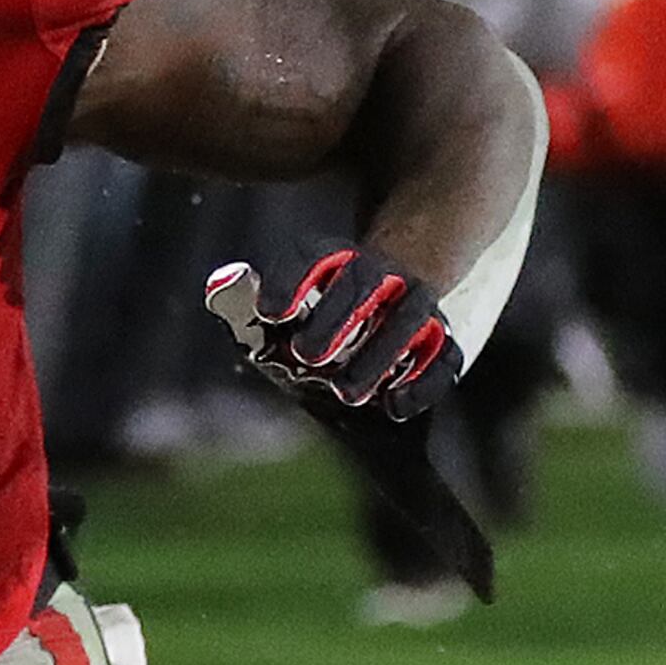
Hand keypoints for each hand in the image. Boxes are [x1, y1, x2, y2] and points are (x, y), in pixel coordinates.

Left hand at [209, 245, 459, 417]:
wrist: (386, 299)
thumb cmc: (314, 312)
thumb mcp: (276, 302)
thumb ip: (244, 300)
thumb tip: (221, 287)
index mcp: (332, 257)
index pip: (311, 257)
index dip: (291, 280)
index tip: (271, 313)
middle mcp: (379, 272)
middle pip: (363, 283)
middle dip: (336, 319)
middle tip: (307, 356)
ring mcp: (415, 303)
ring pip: (408, 319)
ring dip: (378, 355)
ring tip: (345, 393)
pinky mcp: (440, 339)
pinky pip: (444, 355)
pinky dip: (424, 380)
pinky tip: (394, 407)